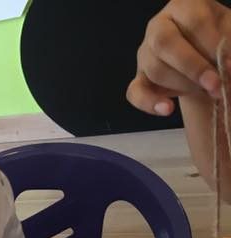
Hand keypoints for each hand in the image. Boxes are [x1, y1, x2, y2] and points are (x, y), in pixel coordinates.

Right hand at [127, 0, 230, 115]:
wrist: (207, 55)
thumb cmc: (220, 39)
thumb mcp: (230, 32)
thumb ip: (229, 45)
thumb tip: (227, 67)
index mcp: (184, 6)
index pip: (194, 22)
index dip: (212, 44)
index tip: (229, 64)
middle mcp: (159, 26)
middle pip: (165, 44)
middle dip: (192, 67)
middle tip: (215, 85)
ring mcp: (145, 53)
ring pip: (155, 69)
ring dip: (183, 85)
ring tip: (206, 92)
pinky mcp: (139, 78)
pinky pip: (135, 92)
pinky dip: (149, 103)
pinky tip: (167, 109)